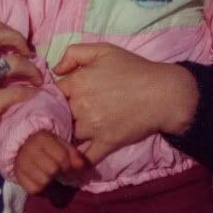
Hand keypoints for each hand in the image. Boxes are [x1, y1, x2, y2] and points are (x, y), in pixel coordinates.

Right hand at [14, 130, 85, 194]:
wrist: (23, 145)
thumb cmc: (47, 146)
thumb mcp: (61, 144)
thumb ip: (73, 154)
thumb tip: (81, 166)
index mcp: (42, 138)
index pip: (61, 158)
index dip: (67, 166)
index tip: (66, 166)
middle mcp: (30, 149)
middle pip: (52, 170)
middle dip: (58, 173)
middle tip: (57, 171)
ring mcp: (21, 162)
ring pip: (43, 182)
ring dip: (49, 181)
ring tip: (47, 174)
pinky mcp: (17, 175)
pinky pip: (33, 189)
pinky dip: (39, 188)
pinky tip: (39, 179)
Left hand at [54, 43, 197, 164]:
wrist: (162, 93)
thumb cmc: (133, 68)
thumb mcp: (102, 50)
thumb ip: (73, 53)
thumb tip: (55, 70)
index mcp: (77, 83)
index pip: (50, 93)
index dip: (50, 96)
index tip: (51, 100)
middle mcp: (80, 106)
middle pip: (56, 115)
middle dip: (55, 116)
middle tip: (54, 119)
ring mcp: (93, 128)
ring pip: (67, 136)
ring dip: (63, 136)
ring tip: (60, 137)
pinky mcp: (107, 143)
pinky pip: (86, 157)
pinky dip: (77, 161)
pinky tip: (71, 162)